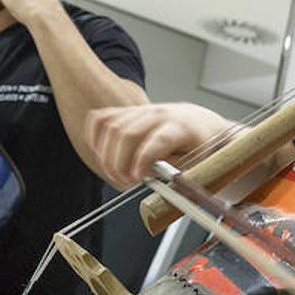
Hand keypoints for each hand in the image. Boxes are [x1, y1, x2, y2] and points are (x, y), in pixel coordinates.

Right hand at [87, 103, 234, 189]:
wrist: (199, 124)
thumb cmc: (198, 149)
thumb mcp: (196, 166)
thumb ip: (173, 175)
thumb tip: (150, 180)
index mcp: (181, 128)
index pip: (159, 140)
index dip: (144, 159)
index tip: (136, 178)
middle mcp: (159, 115)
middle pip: (128, 133)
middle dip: (120, 163)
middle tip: (125, 183)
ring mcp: (141, 111)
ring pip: (111, 127)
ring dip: (107, 156)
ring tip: (117, 175)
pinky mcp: (128, 111)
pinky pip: (101, 119)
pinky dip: (95, 138)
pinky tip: (102, 155)